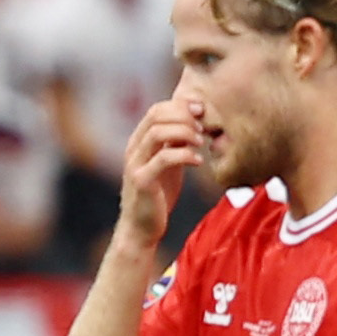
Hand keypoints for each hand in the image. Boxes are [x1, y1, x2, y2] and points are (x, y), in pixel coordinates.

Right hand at [114, 91, 213, 244]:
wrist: (141, 229)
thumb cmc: (158, 196)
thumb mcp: (169, 165)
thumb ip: (175, 145)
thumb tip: (195, 124)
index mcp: (139, 142)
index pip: (156, 110)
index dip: (180, 106)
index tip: (201, 111)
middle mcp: (133, 149)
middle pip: (156, 115)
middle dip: (183, 116)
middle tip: (202, 127)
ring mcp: (135, 164)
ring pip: (157, 133)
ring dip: (184, 132)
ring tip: (201, 142)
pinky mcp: (142, 181)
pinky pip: (163, 159)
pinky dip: (184, 155)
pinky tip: (199, 162)